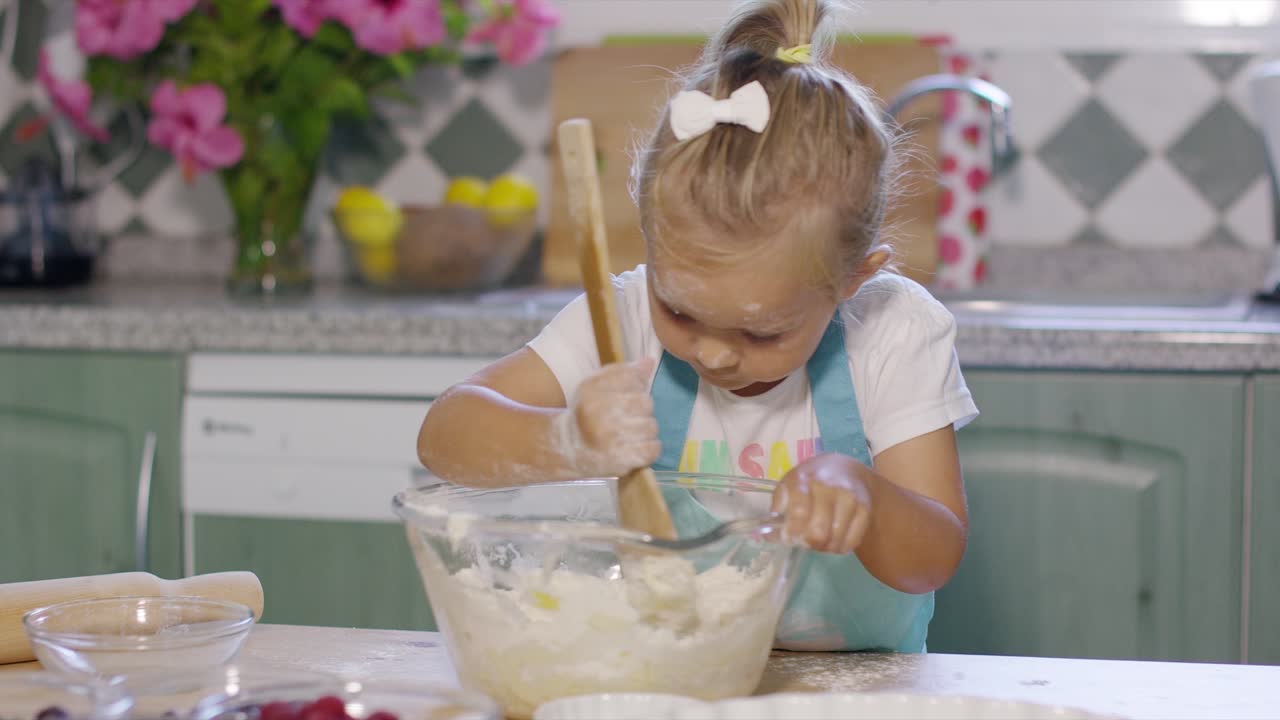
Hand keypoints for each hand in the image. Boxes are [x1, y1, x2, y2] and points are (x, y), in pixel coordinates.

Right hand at [555, 358, 660, 477]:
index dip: (637, 385)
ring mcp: (609, 439)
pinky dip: (650, 448)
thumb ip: (623, 372)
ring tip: (632, 432)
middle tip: (629, 416)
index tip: (628, 394)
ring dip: (646, 429)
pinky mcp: (619, 460)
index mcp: (591, 391)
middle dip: (642, 409)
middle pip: (646, 403)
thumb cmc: (588, 413)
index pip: (632, 378)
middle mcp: (598, 413)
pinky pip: (652, 449)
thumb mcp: (597, 385)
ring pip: (651, 426)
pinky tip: (638, 446)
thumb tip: (649, 362)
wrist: (570, 449)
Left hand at [771, 453, 875, 553]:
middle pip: (818, 532)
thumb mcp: (789, 484)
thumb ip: (778, 506)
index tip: (788, 537)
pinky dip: (840, 547)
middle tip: (804, 540)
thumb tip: (769, 534)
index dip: (792, 532)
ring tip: (819, 540)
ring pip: (835, 540)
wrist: (846, 469)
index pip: (799, 512)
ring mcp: (850, 498)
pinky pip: (852, 542)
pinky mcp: (865, 510)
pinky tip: (833, 539)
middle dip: (807, 543)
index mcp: (805, 479)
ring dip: (824, 548)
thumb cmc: (810, 480)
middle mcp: (829, 487)